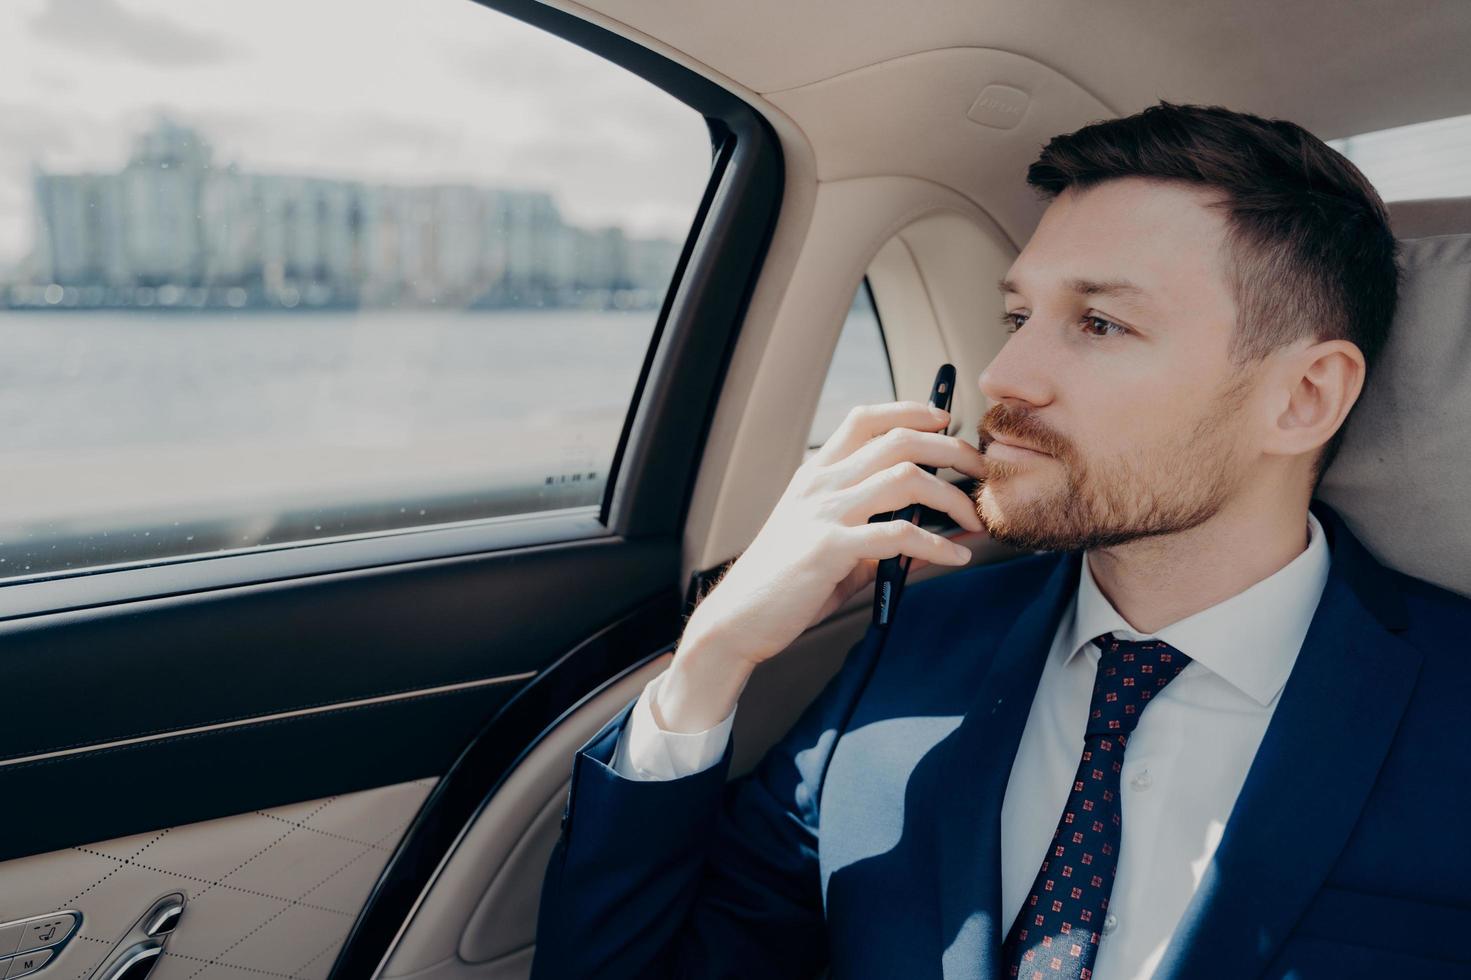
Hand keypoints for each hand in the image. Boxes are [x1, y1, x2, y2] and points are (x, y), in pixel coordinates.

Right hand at [681, 400, 986, 670]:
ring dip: (952, 496)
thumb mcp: (830, 547)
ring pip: (905, 478)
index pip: (865, 419)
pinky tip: (956, 557)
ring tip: (976, 518)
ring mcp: (825, 513)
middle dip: (951, 449)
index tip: (945, 419)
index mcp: (815, 475)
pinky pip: (899, 534)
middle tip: (981, 469)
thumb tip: (932, 541)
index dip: (910, 411)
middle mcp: (821, 484)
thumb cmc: (784, 584)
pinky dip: (937, 545)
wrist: (737, 619)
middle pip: (899, 441)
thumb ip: (876, 536)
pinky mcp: (831, 549)